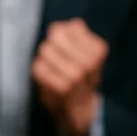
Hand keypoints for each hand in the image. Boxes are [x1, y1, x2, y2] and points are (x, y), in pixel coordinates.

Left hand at [31, 19, 108, 135]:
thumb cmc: (82, 79)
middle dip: (51, 45)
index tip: (68, 48)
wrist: (81, 111)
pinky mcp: (61, 87)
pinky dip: (39, 72)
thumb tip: (73, 24)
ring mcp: (75, 75)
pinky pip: (38, 67)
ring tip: (52, 68)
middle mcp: (89, 62)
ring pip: (45, 50)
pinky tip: (47, 79)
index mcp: (98, 50)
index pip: (69, 26)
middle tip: (56, 58)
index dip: (62, 34)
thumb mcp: (89, 54)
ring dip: (44, 58)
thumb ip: (79, 35)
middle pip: (55, 35)